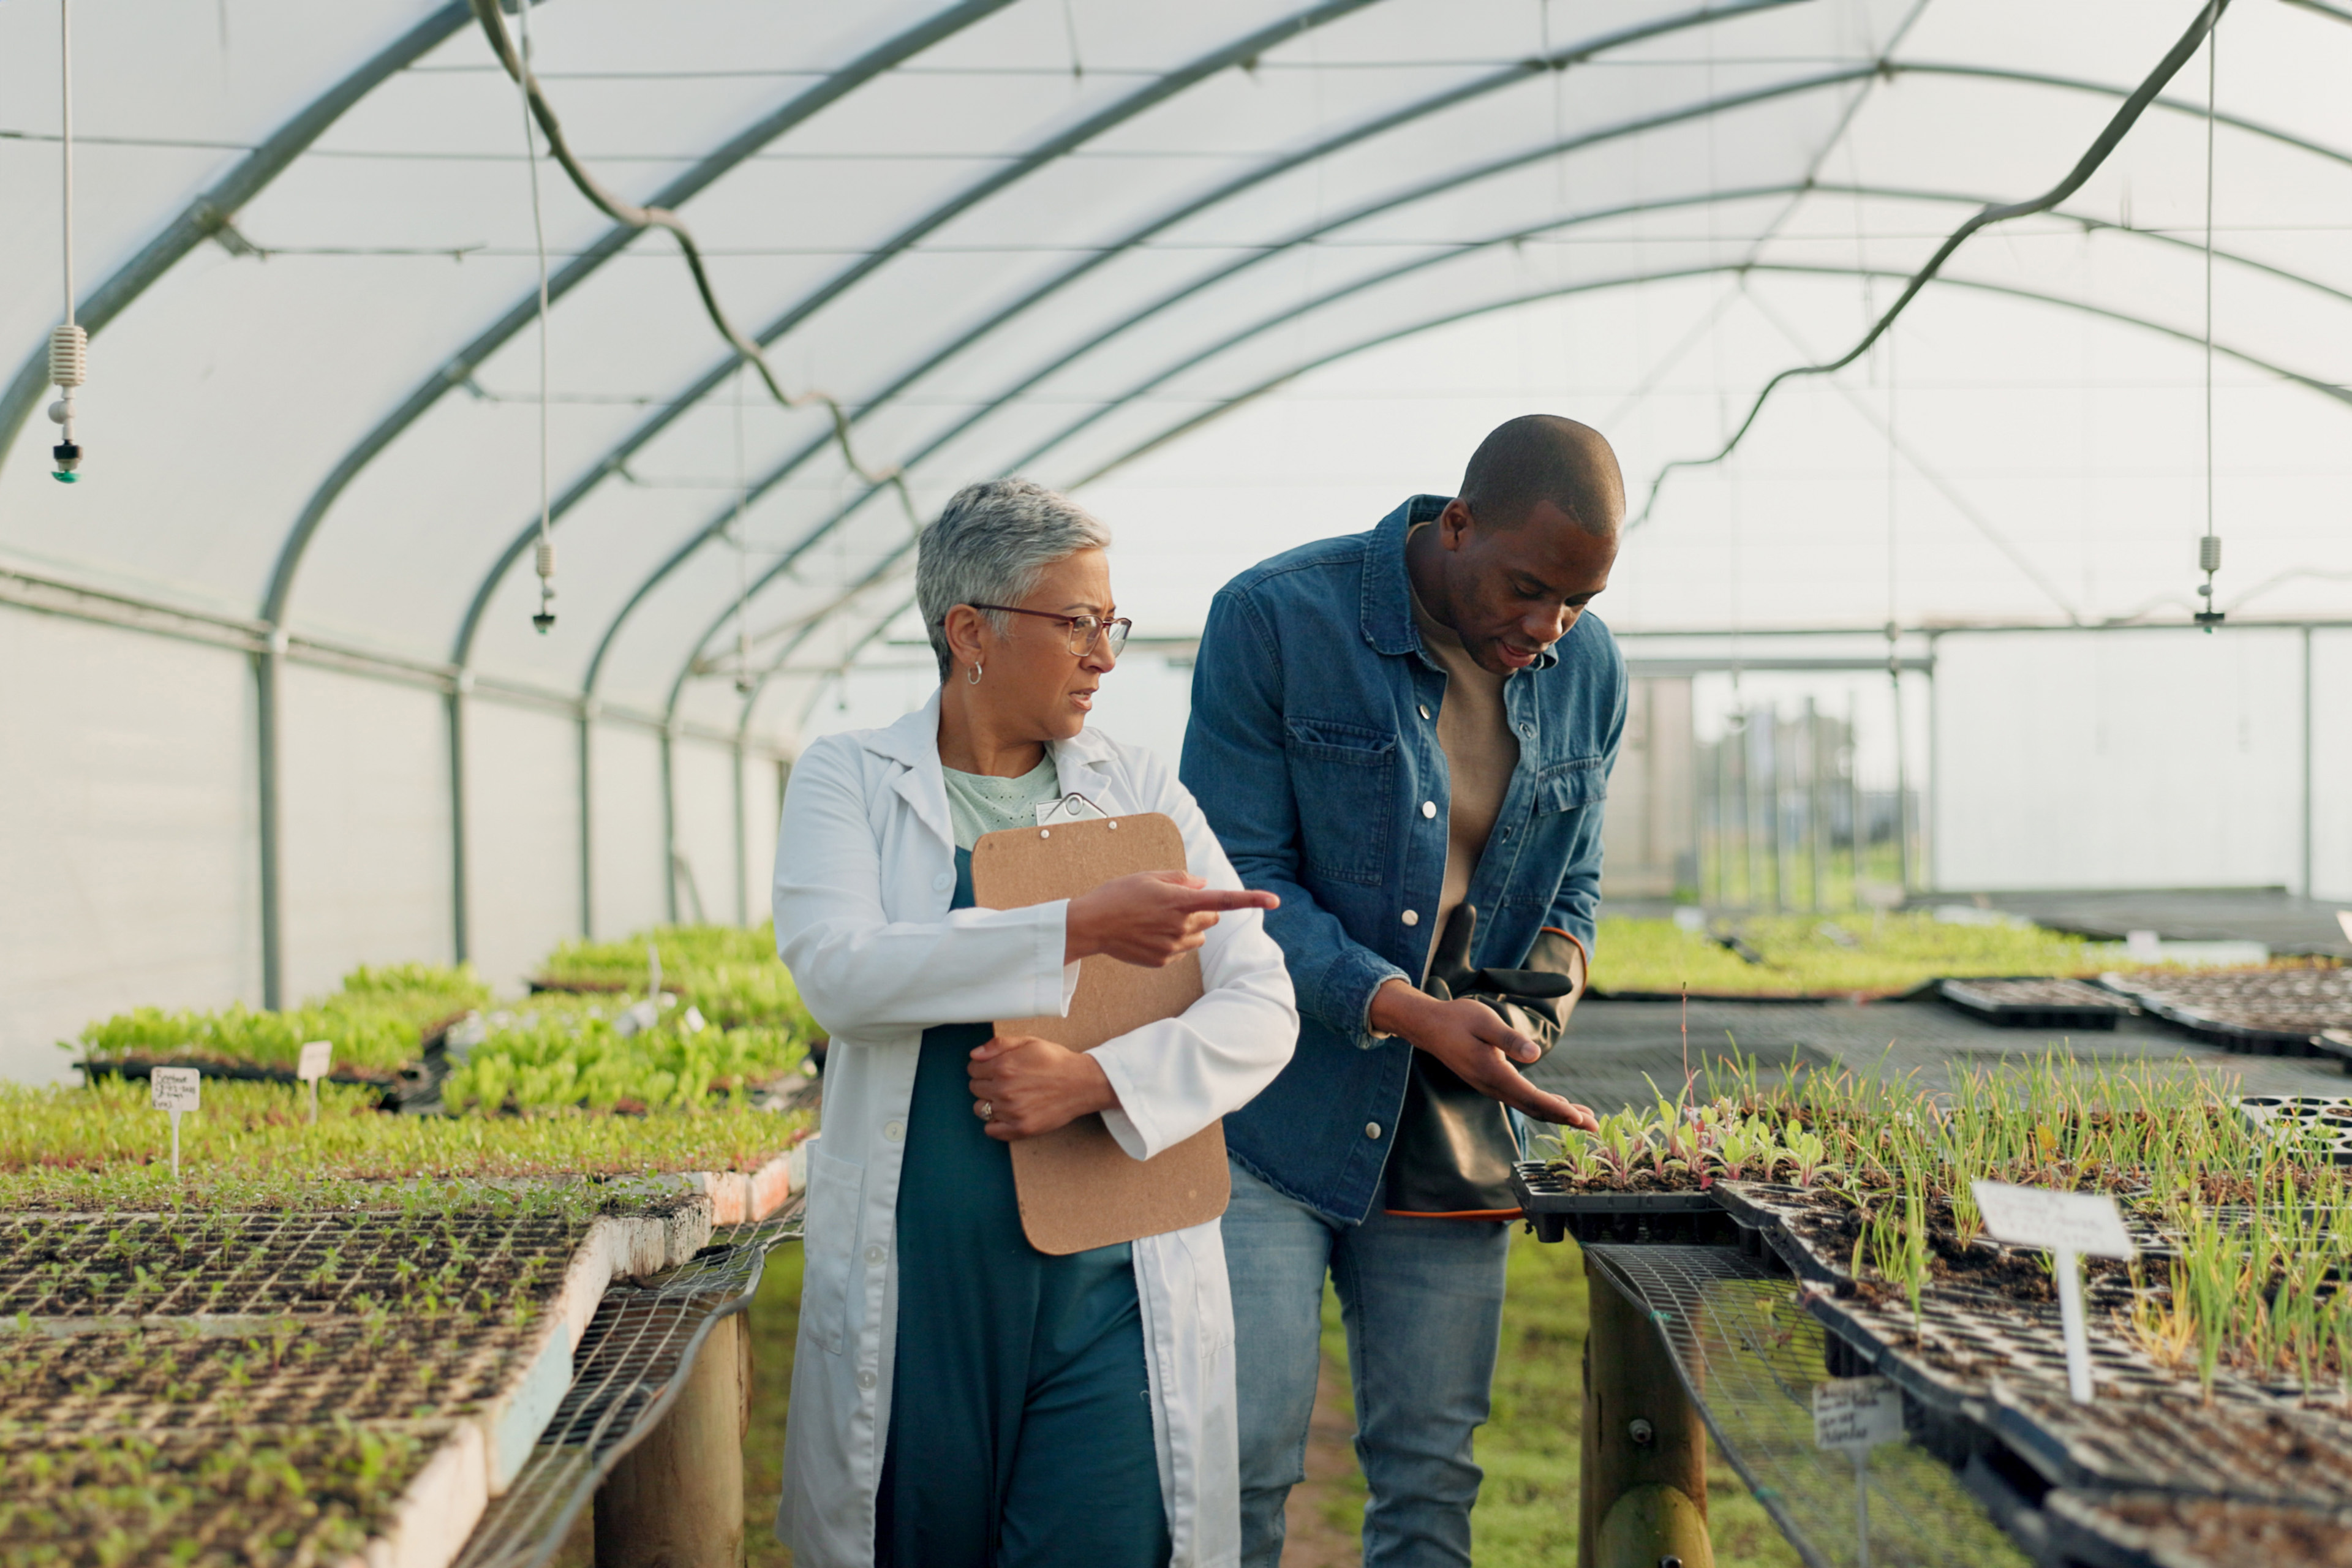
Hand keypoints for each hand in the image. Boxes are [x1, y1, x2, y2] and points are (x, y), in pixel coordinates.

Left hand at [968, 1034, 1118, 1140]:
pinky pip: (991, 1130)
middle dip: (985, 1083)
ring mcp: (1011, 1111)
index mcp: (1003, 1067)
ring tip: (1007, 1097)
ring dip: (989, 1103)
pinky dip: (995, 1123)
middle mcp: (1004, 1090)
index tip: (993, 1068)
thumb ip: (998, 1045)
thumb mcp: (1028, 1042)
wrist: (1081, 1083)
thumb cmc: (1056, 1061)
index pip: (972, 1069)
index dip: (982, 1067)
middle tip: (1004, 1081)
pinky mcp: (1021, 1128)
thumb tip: (975, 1055)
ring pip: (980, 1109)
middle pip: (974, 1088)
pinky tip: (1007, 1113)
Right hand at [1064, 871, 1278, 966]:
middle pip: (1211, 919)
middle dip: (1201, 911)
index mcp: (1180, 901)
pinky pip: (1181, 950)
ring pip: (1198, 937)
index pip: (1224, 900)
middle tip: (1173, 904)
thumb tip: (1202, 885)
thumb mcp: (1148, 877)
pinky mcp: (1163, 961)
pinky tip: (1148, 935)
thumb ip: (1181, 879)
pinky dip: (1173, 942)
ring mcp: (1173, 946)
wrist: (1091, 925)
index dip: (1251, 899)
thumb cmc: (1118, 895)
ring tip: (1157, 921)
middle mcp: (1181, 926)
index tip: (1275, 900)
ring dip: (1188, 928)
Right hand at [1368, 981, 1598, 1129]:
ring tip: (1585, 1119)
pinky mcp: (1492, 1083)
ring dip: (1557, 1114)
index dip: (1557, 1109)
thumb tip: (1535, 1055)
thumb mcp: (1484, 1021)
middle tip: (1595, 1126)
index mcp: (1493, 1072)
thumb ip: (1509, 1039)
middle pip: (1535, 1108)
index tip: (1580, 1119)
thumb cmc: (1457, 1019)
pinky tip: (1560, 1105)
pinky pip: (1522, 1099)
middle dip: (1565, 1118)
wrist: (1429, 1027)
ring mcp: (1491, 1087)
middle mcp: (1492, 1086)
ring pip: (1530, 1106)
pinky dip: (1544, 1105)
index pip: (1531, 1097)